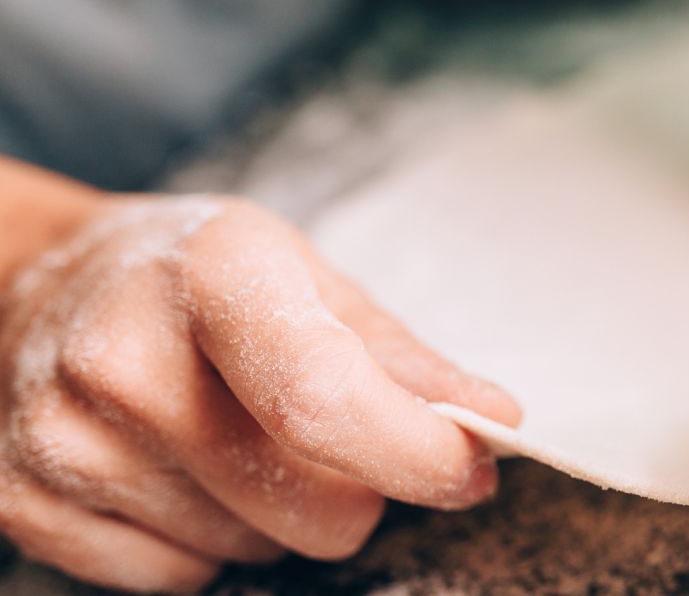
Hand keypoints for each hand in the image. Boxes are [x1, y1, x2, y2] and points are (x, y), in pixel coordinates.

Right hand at [0, 195, 519, 591]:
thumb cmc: (193, 279)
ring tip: (233, 435)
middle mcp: (124, 357)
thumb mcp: (307, 277)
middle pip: (313, 503)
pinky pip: (181, 579)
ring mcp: (63, 441)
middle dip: (356, 488)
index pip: (326, 397)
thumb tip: (492, 421)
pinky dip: (207, 541)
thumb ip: (402, 358)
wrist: (35, 283)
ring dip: (276, 514)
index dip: (416, 453)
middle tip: (327, 435)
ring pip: (256, 550)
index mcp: (215, 273)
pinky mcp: (26, 508)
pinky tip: (181, 471)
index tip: (470, 470)